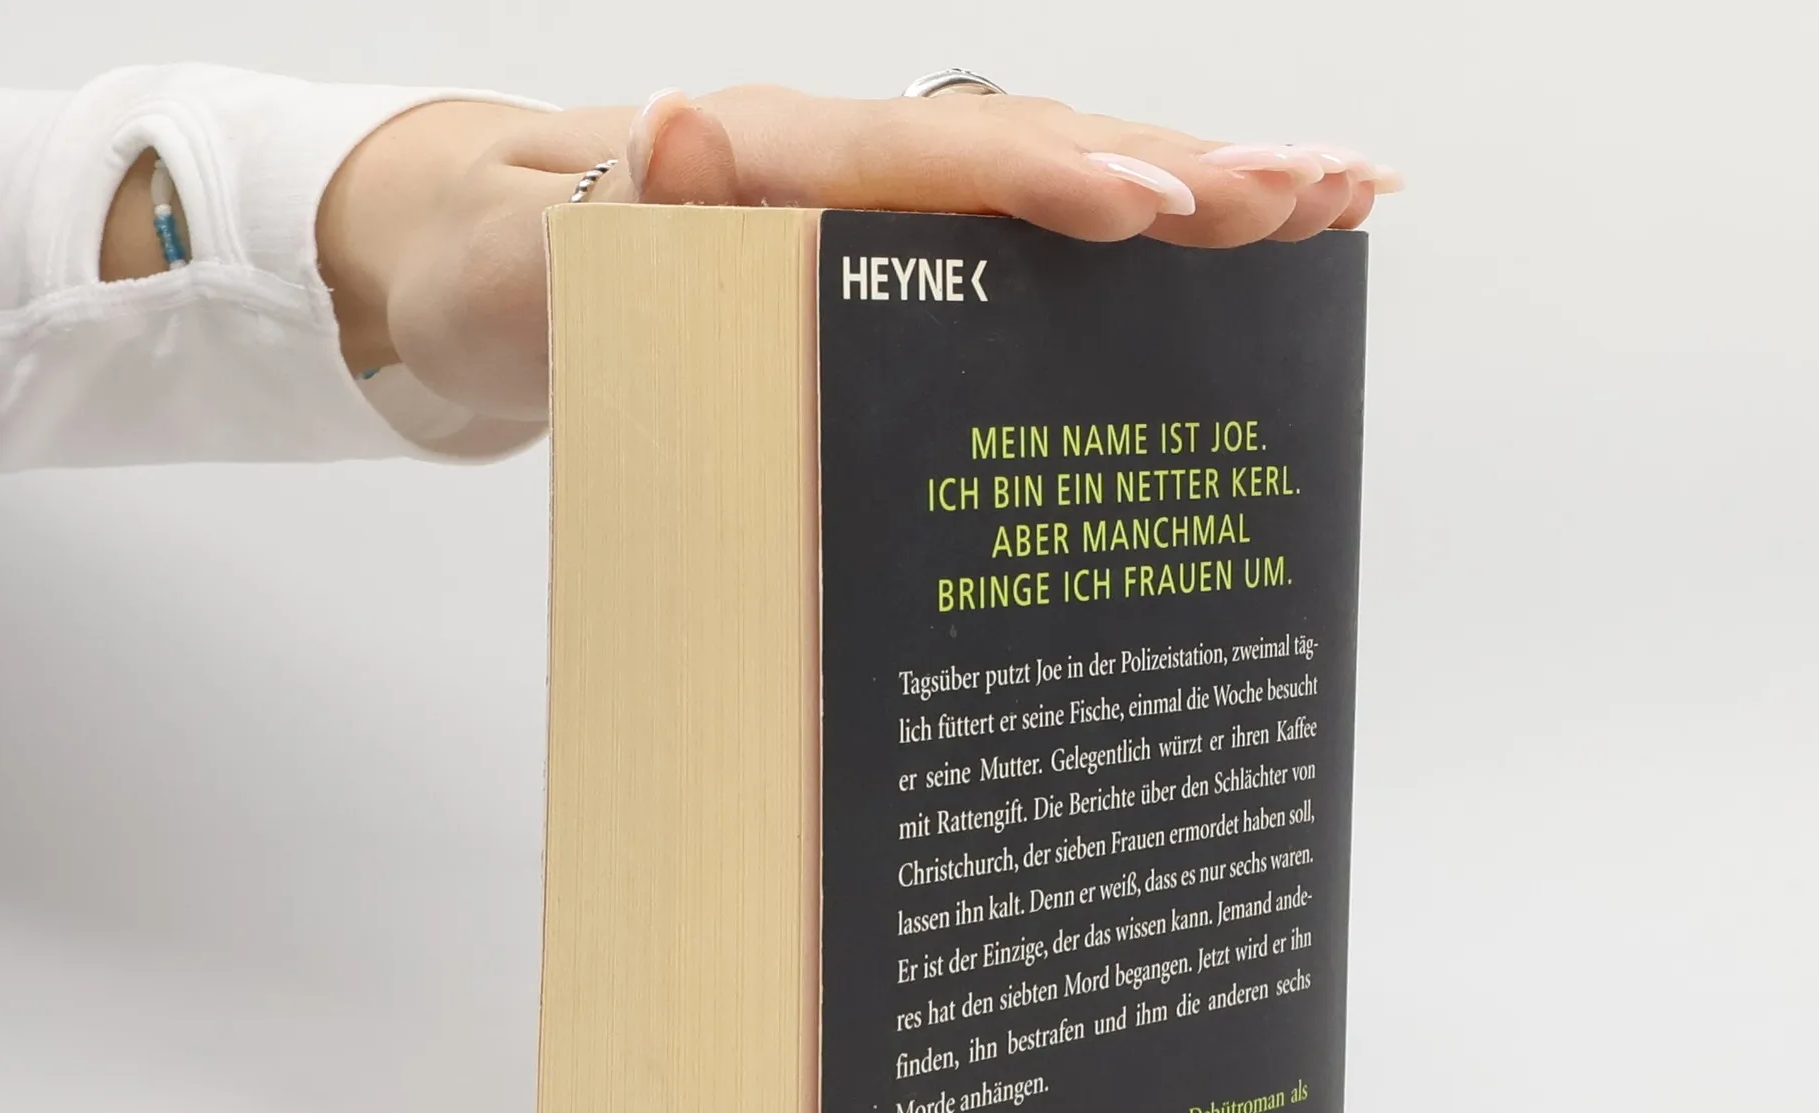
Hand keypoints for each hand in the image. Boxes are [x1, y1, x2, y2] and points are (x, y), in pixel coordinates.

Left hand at [319, 88, 1398, 423]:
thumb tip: (678, 130)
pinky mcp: (896, 259)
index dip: (1044, 183)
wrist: (488, 271)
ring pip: (1056, 183)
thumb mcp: (519, 265)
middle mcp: (845, 166)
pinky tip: (1228, 257)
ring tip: (1330, 202)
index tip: (1153, 207)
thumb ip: (600, 223)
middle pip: (1033, 150)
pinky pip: (1027, 242)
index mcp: (770, 160)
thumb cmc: (504, 275)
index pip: (931, 163)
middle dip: (1180, 170)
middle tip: (1316, 194)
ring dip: (1195, 192)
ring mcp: (881, 209)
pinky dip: (1133, 249)